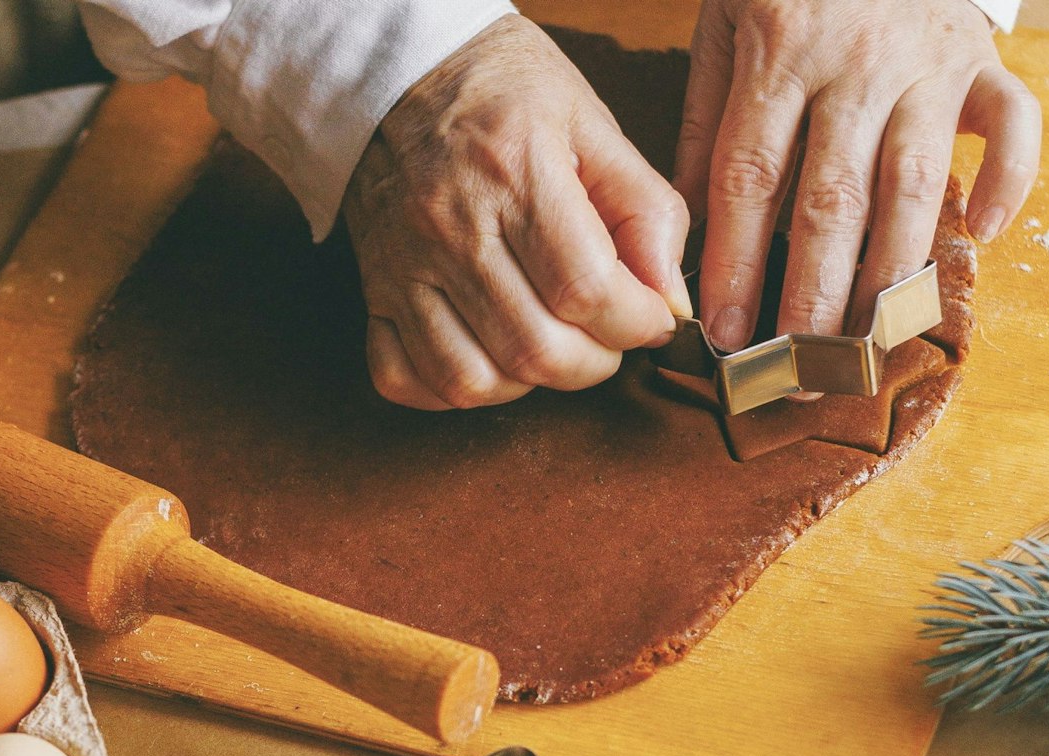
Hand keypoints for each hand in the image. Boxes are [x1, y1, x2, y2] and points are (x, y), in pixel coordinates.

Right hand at [344, 16, 691, 410]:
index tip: (652, 316)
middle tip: (609, 335)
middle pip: (534, 349)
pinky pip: (405, 379)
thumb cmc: (503, 94)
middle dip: (595, 362)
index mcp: (515, 171)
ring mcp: (405, 266)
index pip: (585, 289)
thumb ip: (646, 210)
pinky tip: (489, 358)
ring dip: (530, 384)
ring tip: (553, 345)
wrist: (397, 72)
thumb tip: (672, 298)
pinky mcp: (376, 291)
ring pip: (472, 379)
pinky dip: (453, 391)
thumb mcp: (593, 124)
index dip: (636, 322)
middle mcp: (452, 225)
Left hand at [678, 0, 1040, 350]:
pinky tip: (987, 238)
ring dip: (894, 271)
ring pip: (916, 184)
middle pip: (833, 200)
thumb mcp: (723, 30)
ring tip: (870, 338)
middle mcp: (857, 65)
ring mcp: (927, 64)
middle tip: (800, 364)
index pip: (751, 180)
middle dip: (814, 294)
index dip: (737, 264)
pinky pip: (1015, 125)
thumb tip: (688, 232)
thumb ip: (707, 125)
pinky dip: (1010, 182)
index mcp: (780, 55)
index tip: (725, 335)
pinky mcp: (982, 59)